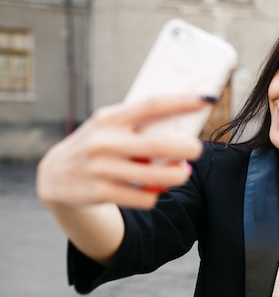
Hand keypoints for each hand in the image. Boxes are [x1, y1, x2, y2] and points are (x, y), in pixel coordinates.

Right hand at [37, 95, 207, 209]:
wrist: (54, 176)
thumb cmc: (97, 145)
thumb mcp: (110, 126)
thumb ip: (139, 124)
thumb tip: (185, 123)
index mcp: (110, 117)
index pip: (151, 105)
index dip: (181, 102)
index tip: (205, 99)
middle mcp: (103, 141)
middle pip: (157, 144)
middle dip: (185, 148)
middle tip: (198, 149)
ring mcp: (100, 168)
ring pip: (154, 177)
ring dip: (176, 176)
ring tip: (182, 173)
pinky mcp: (99, 192)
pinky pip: (142, 197)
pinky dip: (154, 195)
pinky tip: (153, 191)